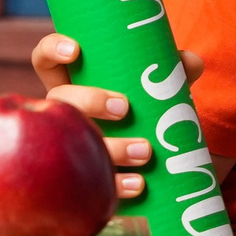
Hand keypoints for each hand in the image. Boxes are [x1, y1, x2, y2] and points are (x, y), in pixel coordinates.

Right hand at [0, 34, 206, 217]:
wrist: (152, 160)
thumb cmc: (144, 111)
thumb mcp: (158, 88)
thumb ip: (174, 72)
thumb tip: (190, 63)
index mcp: (74, 83)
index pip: (46, 60)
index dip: (52, 50)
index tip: (76, 49)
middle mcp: (64, 114)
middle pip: (60, 101)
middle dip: (89, 102)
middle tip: (124, 108)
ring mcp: (68, 147)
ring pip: (75, 145)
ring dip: (110, 147)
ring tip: (146, 152)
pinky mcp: (83, 177)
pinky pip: (90, 183)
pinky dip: (118, 185)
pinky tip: (139, 185)